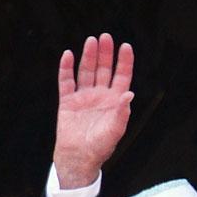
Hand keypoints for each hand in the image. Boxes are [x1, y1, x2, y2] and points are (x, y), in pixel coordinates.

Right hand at [53, 33, 134, 187]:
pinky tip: (68, 55)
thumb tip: (129, 94)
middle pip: (104, 70)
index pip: (121, 77)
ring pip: (86, 71)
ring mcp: (83, 97)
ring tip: (91, 41)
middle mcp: (99, 96)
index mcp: (114, 102)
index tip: (125, 46)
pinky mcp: (68, 101)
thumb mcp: (115, 131)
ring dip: (88, 56)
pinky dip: (66, 68)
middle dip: (105, 54)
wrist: (78, 158)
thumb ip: (122, 112)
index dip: (124, 62)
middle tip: (105, 37)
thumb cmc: (99, 147)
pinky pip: (66, 81)